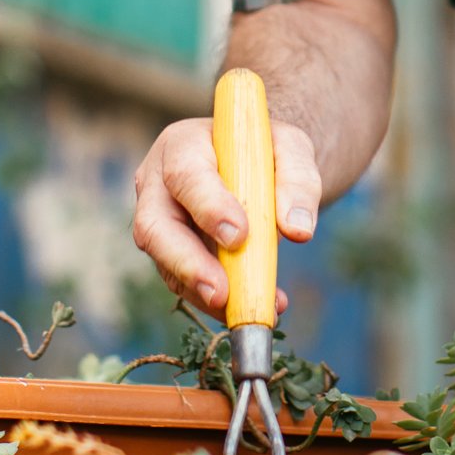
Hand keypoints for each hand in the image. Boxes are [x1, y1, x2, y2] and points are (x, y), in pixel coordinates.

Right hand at [128, 115, 320, 316]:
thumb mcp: (292, 149)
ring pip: (165, 262)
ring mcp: (158, 222)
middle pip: (155, 227)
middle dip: (188, 263)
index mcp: (182, 145)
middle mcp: (158, 184)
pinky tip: (252, 305)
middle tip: (222, 294)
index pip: (186, 174)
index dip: (208, 207)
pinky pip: (184, 283)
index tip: (239, 237)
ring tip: (247, 309)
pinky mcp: (169, 254)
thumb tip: (299, 230)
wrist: (255, 167)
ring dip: (203, 292)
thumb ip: (298, 181)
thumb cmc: (268, 153)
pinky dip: (216, 301)